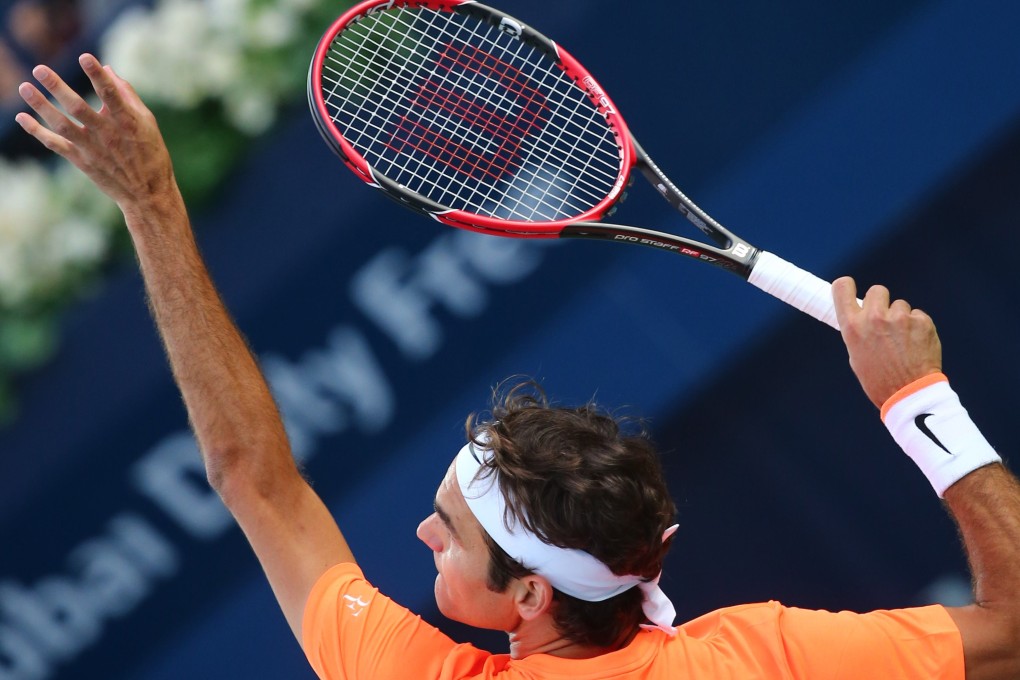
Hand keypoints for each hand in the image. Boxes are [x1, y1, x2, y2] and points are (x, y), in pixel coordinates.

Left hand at [15, 53, 176, 212]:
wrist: (147, 193)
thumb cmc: (151, 153)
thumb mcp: (147, 123)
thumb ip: (128, 95)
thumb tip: (108, 70)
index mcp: (128, 123)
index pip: (111, 95)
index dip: (98, 76)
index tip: (85, 57)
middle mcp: (108, 135)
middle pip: (78, 108)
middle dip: (58, 87)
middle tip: (39, 69)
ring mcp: (93, 149)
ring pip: (62, 124)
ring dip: (41, 106)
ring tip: (24, 87)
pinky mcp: (82, 161)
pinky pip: (56, 144)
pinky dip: (37, 132)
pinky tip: (21, 118)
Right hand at [832, 276, 941, 407]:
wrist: (910, 394)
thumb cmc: (879, 380)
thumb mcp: (856, 355)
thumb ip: (858, 330)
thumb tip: (863, 315)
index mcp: (852, 326)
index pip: (843, 288)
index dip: (847, 286)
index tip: (851, 289)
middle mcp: (874, 318)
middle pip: (877, 290)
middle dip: (881, 302)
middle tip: (884, 321)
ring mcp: (899, 318)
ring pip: (900, 305)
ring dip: (901, 318)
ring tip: (902, 342)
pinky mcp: (922, 322)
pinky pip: (918, 316)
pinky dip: (917, 327)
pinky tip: (916, 345)